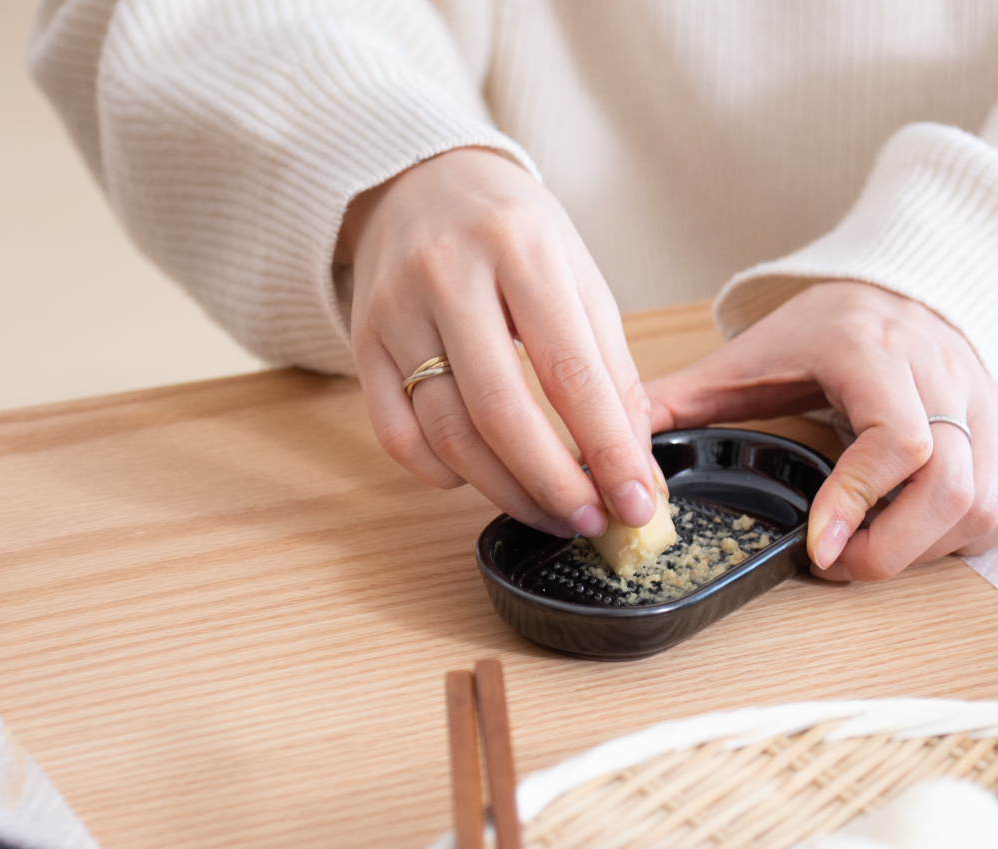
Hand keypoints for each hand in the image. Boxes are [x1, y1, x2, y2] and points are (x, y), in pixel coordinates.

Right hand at [338, 148, 661, 537]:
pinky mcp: (361, 341)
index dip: (607, 450)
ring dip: (504, 491)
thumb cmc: (512, 232)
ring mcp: (395, 309)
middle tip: (590, 521)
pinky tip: (479, 478)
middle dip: (553, 484)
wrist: (420, 177)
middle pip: (500, 413)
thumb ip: (610, 368)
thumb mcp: (577, 275)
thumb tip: (633, 465)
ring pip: (446, 433)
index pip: (570, 373)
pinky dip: (440, 473)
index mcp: (520, 249)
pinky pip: (396, 433)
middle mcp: (448, 274)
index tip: (636, 503)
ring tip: (549, 512)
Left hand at [646, 281, 997, 579]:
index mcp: (875, 351)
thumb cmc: (831, 324)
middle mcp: (943, 376)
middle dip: (896, 546)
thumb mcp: (754, 352)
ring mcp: (986, 404)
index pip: (897, 438)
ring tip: (874, 548)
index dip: (859, 501)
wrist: (905, 285)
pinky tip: (924, 534)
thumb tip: (610, 443)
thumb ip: (685, 399)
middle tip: (842, 565)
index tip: (820, 550)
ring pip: (987, 501)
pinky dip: (971, 536)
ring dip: (932, 547)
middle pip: (954, 484)